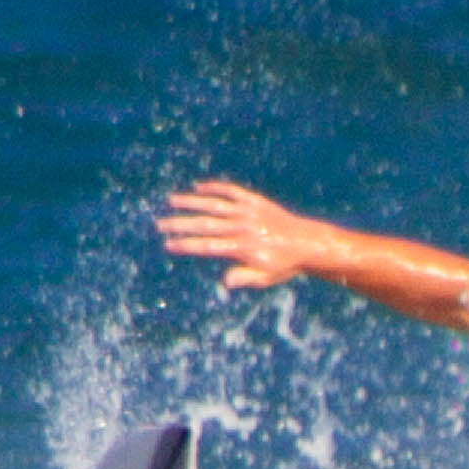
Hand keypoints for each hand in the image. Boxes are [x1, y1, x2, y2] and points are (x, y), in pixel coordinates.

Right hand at [157, 177, 325, 289]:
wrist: (307, 243)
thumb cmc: (284, 264)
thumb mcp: (265, 277)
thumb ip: (244, 278)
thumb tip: (224, 282)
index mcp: (242, 247)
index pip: (208, 246)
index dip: (186, 245)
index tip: (168, 244)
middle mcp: (243, 227)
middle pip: (205, 224)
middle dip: (181, 224)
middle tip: (160, 224)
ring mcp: (248, 211)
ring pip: (215, 204)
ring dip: (192, 202)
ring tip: (172, 201)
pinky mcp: (255, 201)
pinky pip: (231, 191)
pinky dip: (215, 187)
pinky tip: (199, 187)